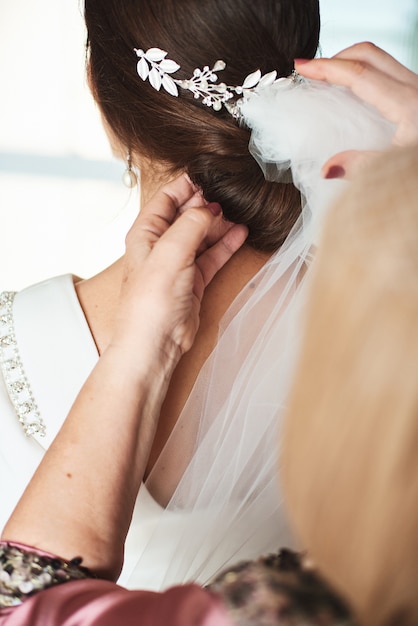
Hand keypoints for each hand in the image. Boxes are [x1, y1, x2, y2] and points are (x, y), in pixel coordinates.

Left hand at [112, 174, 247, 371]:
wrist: (155, 343)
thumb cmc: (151, 302)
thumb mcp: (170, 253)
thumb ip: (191, 224)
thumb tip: (209, 207)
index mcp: (145, 233)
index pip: (166, 198)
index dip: (188, 185)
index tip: (211, 175)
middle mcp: (161, 246)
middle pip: (187, 215)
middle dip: (209, 204)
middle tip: (232, 194)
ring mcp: (178, 263)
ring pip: (203, 235)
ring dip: (221, 224)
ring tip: (242, 212)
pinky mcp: (194, 281)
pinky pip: (212, 255)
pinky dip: (226, 244)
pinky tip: (241, 233)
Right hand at [295, 43, 417, 178]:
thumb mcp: (397, 170)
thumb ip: (361, 167)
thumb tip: (327, 170)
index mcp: (407, 104)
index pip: (359, 75)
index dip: (327, 68)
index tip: (302, 68)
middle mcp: (415, 88)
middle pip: (369, 55)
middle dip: (336, 58)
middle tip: (311, 71)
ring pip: (379, 61)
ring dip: (350, 64)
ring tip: (326, 80)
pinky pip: (387, 74)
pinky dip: (364, 76)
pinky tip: (351, 94)